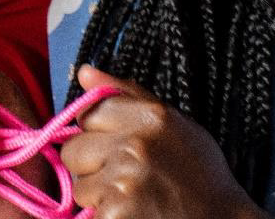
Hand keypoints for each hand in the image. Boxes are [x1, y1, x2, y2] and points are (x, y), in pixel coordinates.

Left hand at [60, 66, 264, 218]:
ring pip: (80, 186)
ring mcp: (124, 181)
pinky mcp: (116, 213)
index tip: (118, 148)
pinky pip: (90, 212)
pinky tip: (134, 214)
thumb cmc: (200, 176)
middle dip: (92, 166)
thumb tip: (85, 71)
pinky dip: (107, 217)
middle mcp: (135, 145)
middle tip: (125, 178)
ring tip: (134, 199)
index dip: (99, 134)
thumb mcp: (175, 125)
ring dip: (99, 196)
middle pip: (74, 150)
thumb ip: (127, 95)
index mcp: (150, 117)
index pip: (88, 114)